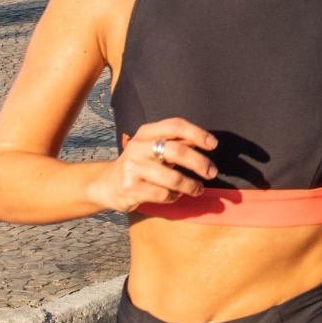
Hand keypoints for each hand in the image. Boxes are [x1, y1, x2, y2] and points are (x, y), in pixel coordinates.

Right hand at [97, 121, 218, 212]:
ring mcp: (132, 167)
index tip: (213, 144)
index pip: (175, 126)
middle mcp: (138, 146)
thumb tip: (207, 142)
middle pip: (177, 151)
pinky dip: (174, 196)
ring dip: (191, 185)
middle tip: (212, 173)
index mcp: (146, 132)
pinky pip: (163, 194)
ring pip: (173, 178)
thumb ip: (177, 143)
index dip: (197, 133)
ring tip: (198, 189)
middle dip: (200, 163)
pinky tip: (175, 195)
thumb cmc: (141, 163)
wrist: (107, 184)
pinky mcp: (130, 188)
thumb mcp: (155, 148)